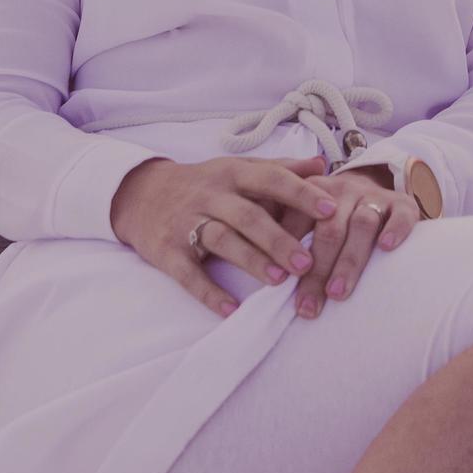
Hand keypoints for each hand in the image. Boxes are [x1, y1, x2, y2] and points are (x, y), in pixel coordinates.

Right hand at [109, 155, 338, 317]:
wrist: (141, 194)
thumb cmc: (204, 184)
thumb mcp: (238, 169)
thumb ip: (280, 168)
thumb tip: (322, 164)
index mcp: (233, 174)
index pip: (271, 179)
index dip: (301, 194)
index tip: (332, 210)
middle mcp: (211, 195)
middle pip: (248, 215)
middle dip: (279, 239)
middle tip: (308, 263)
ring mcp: (187, 222)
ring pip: (222, 240)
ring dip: (251, 260)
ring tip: (279, 280)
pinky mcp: (168, 250)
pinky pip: (188, 274)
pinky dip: (209, 292)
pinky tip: (232, 309)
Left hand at [287, 165, 425, 319]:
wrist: (370, 182)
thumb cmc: (328, 214)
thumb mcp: (301, 212)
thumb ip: (280, 232)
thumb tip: (258, 266)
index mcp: (311, 193)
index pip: (297, 223)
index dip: (287, 255)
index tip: (280, 288)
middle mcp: (342, 191)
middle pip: (328, 231)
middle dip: (317, 272)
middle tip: (308, 307)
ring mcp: (373, 197)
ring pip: (362, 225)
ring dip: (348, 261)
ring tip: (338, 293)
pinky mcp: (403, 204)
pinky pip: (401, 215)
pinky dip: (395, 229)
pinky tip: (387, 247)